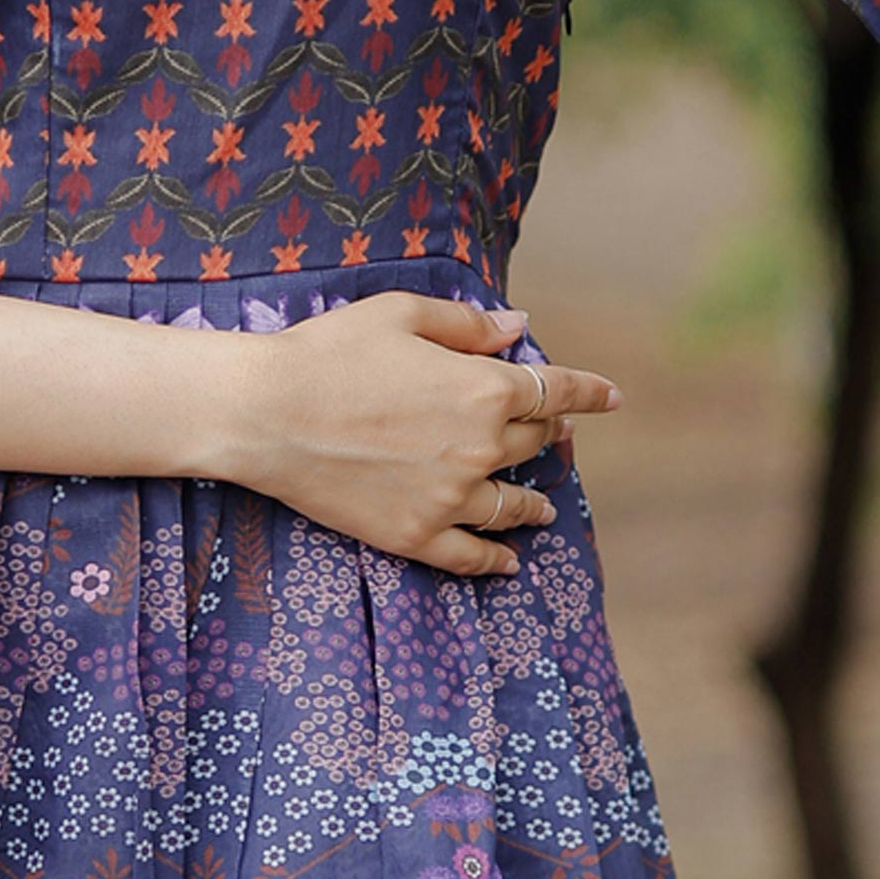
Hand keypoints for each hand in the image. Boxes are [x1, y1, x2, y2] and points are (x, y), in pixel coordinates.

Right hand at [224, 294, 621, 576]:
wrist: (267, 413)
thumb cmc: (330, 351)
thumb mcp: (402, 314)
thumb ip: (468, 325)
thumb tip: (518, 328)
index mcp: (486, 388)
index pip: (558, 391)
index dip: (590, 393)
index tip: (612, 398)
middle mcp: (482, 447)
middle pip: (533, 442)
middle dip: (548, 433)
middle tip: (551, 434)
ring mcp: (451, 497)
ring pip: (512, 505)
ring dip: (534, 504)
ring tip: (542, 509)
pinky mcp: (416, 534)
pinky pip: (471, 555)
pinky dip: (495, 561)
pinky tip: (508, 563)